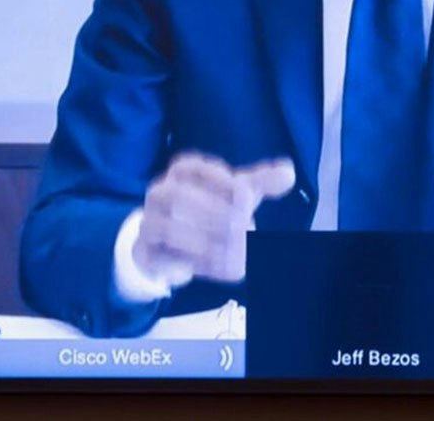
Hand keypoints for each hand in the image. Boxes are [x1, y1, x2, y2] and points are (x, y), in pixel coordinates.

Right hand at [132, 152, 295, 286]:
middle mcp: (161, 192)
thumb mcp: (236, 194)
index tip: (247, 197)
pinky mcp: (145, 250)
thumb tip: (288, 172)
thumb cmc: (209, 208)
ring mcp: (149, 221)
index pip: (194, 168)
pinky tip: (218, 266)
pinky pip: (162, 255)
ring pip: (168, 227)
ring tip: (232, 250)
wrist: (170, 242)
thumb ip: (261, 182)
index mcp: (182, 172)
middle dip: (214, 212)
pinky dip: (191, 262)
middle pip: (179, 196)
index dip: (221, 181)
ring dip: (203, 240)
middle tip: (243, 227)